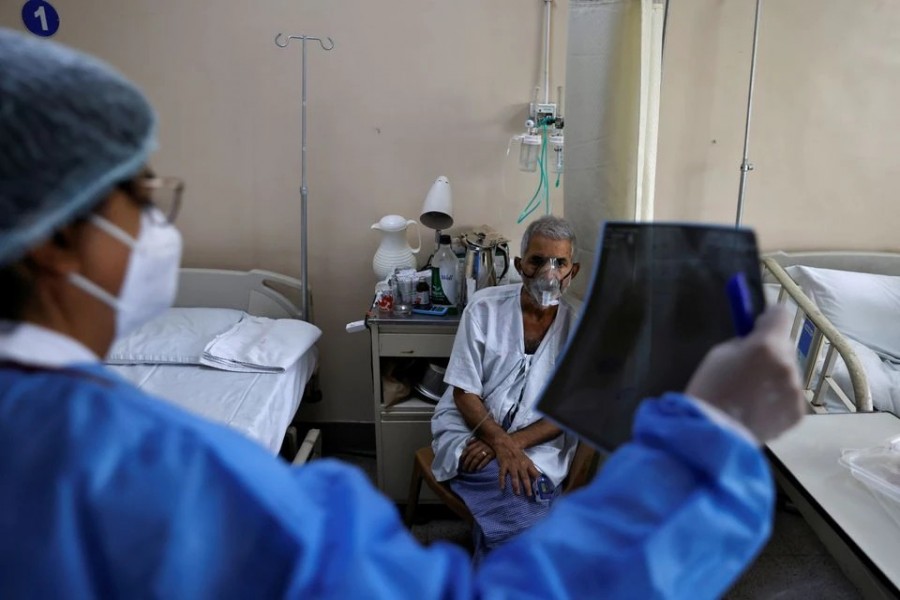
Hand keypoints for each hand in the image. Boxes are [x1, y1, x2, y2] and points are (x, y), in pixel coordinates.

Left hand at [460, 438, 493, 471]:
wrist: (501, 441)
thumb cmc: (489, 441)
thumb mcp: (481, 439)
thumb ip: (473, 441)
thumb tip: (466, 442)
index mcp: (477, 441)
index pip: (468, 449)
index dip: (463, 456)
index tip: (460, 462)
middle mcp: (481, 445)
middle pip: (471, 454)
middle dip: (466, 462)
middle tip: (464, 469)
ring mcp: (487, 449)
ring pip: (477, 458)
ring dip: (472, 465)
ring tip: (469, 470)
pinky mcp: (492, 454)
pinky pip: (486, 460)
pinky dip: (481, 464)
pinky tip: (477, 469)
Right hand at [489, 433, 540, 495]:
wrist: (506, 444)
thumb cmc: (517, 454)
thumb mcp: (526, 460)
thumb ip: (531, 469)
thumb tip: (538, 479)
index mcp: (527, 464)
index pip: (534, 473)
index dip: (537, 481)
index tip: (540, 489)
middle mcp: (520, 465)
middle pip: (525, 477)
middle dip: (527, 486)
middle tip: (529, 495)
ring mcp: (511, 465)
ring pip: (514, 477)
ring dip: (516, 486)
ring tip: (517, 493)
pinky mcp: (503, 465)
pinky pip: (502, 474)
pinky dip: (502, 481)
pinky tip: (502, 488)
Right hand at [686, 304, 804, 441]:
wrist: (715, 435)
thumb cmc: (709, 390)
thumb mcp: (719, 355)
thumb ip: (742, 345)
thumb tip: (755, 342)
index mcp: (766, 346)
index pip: (781, 315)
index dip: (769, 318)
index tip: (758, 326)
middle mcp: (788, 365)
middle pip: (786, 346)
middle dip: (771, 351)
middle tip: (750, 366)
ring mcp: (795, 390)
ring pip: (788, 372)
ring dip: (774, 376)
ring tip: (752, 394)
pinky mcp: (797, 413)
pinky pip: (789, 395)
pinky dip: (777, 398)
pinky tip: (759, 409)